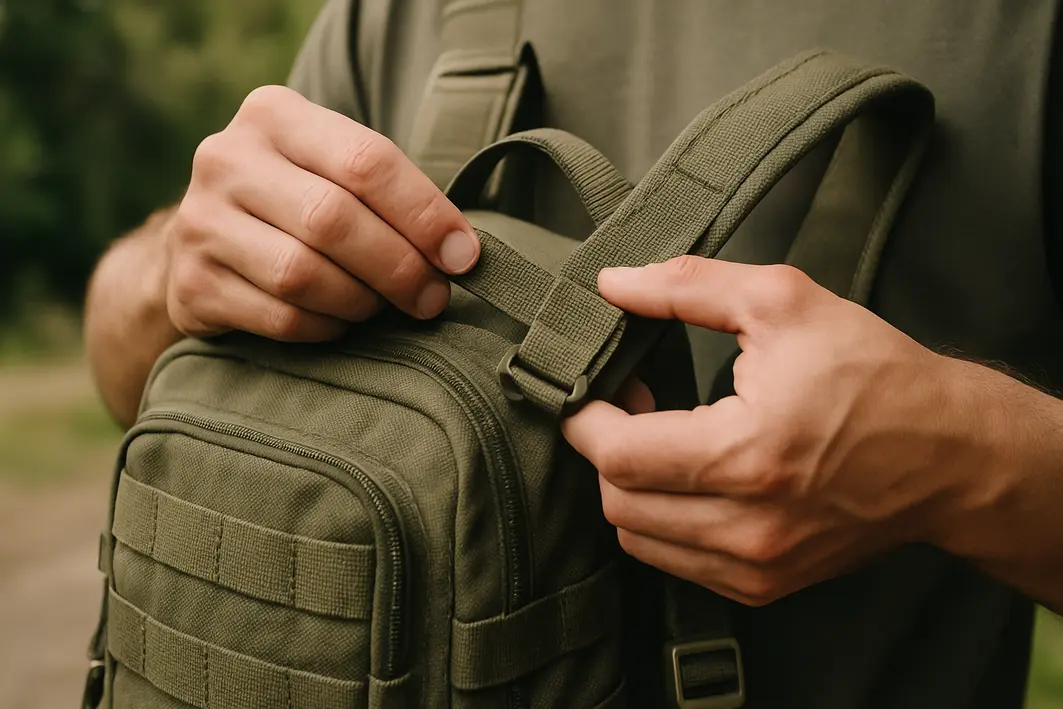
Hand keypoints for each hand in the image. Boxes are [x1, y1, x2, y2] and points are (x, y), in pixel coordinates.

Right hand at [164, 85, 478, 341]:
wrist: (201, 244)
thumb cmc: (297, 202)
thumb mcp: (332, 171)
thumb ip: (389, 193)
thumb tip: (461, 253)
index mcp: (273, 114)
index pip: (365, 161)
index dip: (424, 214)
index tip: (463, 256)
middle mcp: (227, 158)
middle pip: (332, 219)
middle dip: (398, 267)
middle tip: (432, 297)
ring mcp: (200, 221)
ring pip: (302, 273)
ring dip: (360, 301)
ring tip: (379, 306)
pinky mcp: (191, 284)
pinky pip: (281, 316)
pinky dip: (325, 327)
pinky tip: (338, 321)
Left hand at [563, 256, 976, 605]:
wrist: (951, 454)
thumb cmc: (874, 373)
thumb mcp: (783, 302)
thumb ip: (688, 287)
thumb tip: (612, 284)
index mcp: (747, 454)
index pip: (617, 455)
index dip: (585, 418)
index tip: (586, 389)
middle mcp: (748, 526)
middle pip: (618, 503)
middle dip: (606, 450)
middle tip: (632, 405)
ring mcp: (757, 566)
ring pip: (639, 539)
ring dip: (630, 488)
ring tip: (660, 440)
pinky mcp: (766, 586)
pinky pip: (676, 562)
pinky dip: (663, 522)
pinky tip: (689, 479)